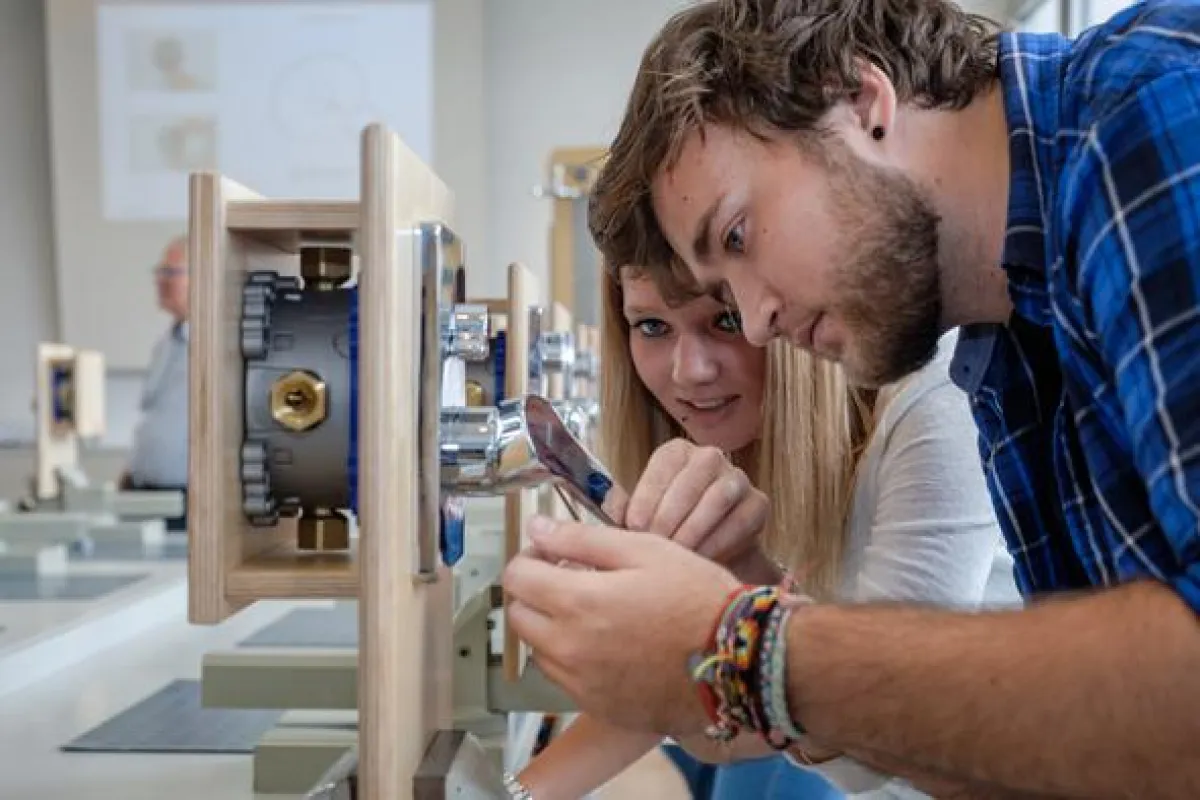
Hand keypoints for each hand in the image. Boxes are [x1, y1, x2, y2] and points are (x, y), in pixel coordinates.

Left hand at [503, 515, 741, 735]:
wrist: (738, 661)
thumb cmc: (698, 597)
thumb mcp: (645, 550)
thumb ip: (581, 538)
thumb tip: (536, 528)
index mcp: (578, 602)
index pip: (516, 577)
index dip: (530, 557)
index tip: (553, 553)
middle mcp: (570, 649)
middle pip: (520, 616)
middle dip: (536, 593)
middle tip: (572, 579)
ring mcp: (582, 684)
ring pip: (540, 650)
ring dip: (553, 627)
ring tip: (598, 612)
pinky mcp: (599, 707)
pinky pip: (567, 679)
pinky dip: (576, 659)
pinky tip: (612, 644)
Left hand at [625, 439, 768, 565]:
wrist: (713, 551)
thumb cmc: (672, 529)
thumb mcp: (644, 514)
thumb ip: (625, 508)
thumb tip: (607, 506)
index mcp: (676, 453)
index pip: (662, 465)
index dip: (647, 497)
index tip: (633, 526)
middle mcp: (709, 458)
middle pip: (690, 481)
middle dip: (669, 517)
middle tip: (654, 546)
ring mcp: (737, 479)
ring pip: (717, 499)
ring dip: (694, 530)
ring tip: (676, 555)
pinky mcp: (758, 503)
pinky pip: (740, 521)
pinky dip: (719, 542)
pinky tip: (701, 559)